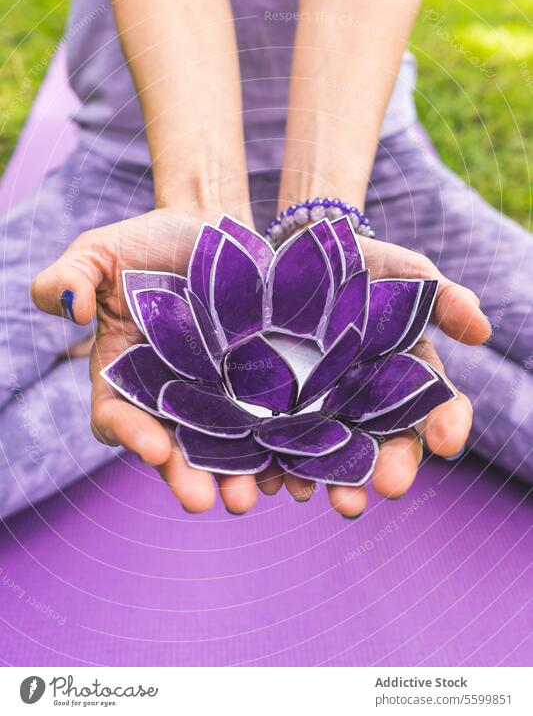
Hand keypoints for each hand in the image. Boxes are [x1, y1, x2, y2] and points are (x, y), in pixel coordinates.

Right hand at [31, 207, 279, 515]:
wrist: (211, 229)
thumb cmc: (148, 242)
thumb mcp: (99, 250)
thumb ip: (71, 275)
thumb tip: (69, 307)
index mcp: (122, 375)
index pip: (116, 416)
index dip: (130, 435)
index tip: (153, 446)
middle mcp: (169, 396)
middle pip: (173, 447)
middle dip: (186, 476)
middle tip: (201, 500)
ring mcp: (217, 394)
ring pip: (224, 447)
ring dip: (236, 476)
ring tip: (250, 495)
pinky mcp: (260, 384)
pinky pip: (270, 423)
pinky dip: (281, 450)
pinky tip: (297, 469)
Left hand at [282, 235, 490, 516]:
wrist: (289, 260)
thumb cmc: (357, 268)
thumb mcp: (399, 271)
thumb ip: (439, 296)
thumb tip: (482, 328)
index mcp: (408, 376)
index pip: (437, 408)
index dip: (447, 424)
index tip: (448, 440)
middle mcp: (370, 406)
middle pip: (389, 446)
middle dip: (393, 467)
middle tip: (390, 486)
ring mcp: (325, 416)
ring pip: (338, 461)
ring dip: (342, 486)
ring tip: (343, 502)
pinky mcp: (278, 418)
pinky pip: (281, 451)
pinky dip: (281, 470)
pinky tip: (278, 481)